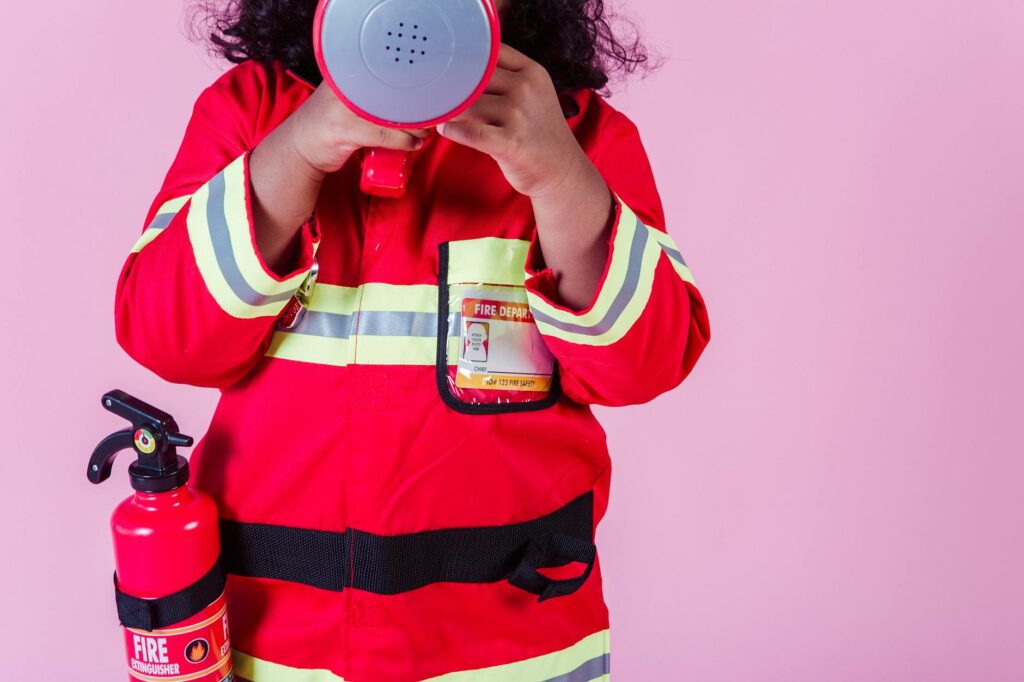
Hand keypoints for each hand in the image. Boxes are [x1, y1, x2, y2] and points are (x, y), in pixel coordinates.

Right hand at [282, 81, 430, 176]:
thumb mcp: (348, 96)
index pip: (388, 66)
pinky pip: (385, 135)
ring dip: (416, 126)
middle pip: (395, 90)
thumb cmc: (329, 121)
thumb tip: (411, 93)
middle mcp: (346, 82)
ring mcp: (344, 105)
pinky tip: (412, 144)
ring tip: (423, 131)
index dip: (412, 81)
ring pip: (394, 114)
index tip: (430, 94)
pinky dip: (404, 141)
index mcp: (348, 70)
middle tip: (432, 115)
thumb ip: (371, 90)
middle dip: (419, 106)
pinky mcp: (345, 130)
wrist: (300, 146)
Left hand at [437, 44, 591, 198]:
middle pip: (473, 78)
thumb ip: (504, 80)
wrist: (562, 171)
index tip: (451, 70)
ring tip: (440, 115)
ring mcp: (519, 115)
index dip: (466, 61)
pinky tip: (446, 129)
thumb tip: (458, 73)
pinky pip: (471, 132)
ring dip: (450, 111)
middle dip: (453, 88)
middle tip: (438, 96)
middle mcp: (526, 88)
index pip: (489, 53)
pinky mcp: (510, 142)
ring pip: (468, 105)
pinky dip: (453, 130)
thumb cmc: (538, 134)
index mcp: (531, 72)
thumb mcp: (531, 96)